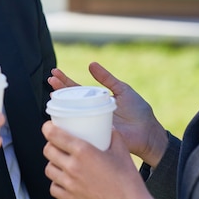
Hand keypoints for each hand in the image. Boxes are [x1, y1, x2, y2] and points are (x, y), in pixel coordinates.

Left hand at [42, 122, 151, 198]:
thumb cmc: (127, 183)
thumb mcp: (122, 151)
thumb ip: (113, 136)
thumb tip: (109, 128)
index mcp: (83, 152)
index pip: (53, 135)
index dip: (47, 128)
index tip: (49, 126)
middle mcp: (73, 168)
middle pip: (48, 151)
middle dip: (51, 144)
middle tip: (58, 143)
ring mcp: (70, 185)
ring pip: (49, 169)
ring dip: (53, 163)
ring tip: (62, 161)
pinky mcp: (69, 198)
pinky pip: (54, 188)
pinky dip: (57, 182)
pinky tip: (65, 179)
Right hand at [48, 63, 166, 165]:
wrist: (148, 132)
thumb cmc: (138, 111)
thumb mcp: (122, 90)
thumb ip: (107, 78)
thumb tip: (91, 64)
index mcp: (96, 99)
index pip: (77, 89)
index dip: (65, 81)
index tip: (54, 72)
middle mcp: (90, 111)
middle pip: (70, 99)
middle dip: (59, 88)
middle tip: (50, 78)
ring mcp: (91, 123)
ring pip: (71, 113)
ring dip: (60, 104)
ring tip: (51, 92)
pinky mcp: (94, 134)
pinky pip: (79, 130)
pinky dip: (68, 125)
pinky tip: (60, 117)